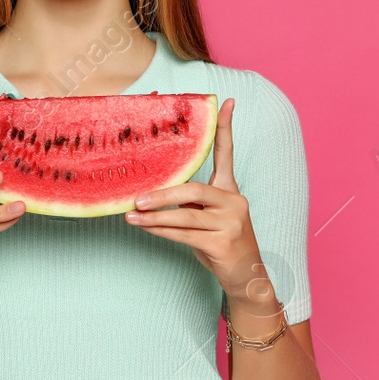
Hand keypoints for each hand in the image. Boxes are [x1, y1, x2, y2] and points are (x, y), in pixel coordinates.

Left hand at [125, 98, 274, 310]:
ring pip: (184, 215)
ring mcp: (231, 222)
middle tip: (137, 197)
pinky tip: (145, 227)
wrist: (247, 278)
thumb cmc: (220, 244)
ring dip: (154, 216)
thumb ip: (190, 204)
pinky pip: (184, 234)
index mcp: (231, 190)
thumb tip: (152, 194)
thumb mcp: (208, 219)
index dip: (226, 127)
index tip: (227, 101)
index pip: (227, 153)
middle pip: (193, 189)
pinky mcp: (223, 243)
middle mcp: (234, 201)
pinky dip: (161, 231)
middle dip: (163, 194)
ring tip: (131, 214)